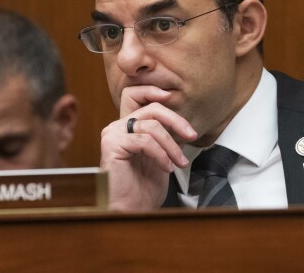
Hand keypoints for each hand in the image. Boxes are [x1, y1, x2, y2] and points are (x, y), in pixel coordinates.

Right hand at [100, 86, 196, 210]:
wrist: (131, 211)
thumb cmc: (143, 188)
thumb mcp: (161, 156)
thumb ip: (165, 136)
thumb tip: (182, 122)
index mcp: (127, 126)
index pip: (134, 94)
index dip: (152, 90)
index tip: (171, 97)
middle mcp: (117, 127)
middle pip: (150, 107)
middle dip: (176, 120)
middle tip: (191, 135)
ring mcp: (112, 134)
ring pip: (151, 125)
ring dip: (171, 145)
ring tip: (179, 162)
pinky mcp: (112, 145)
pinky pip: (144, 140)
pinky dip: (161, 154)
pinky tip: (166, 167)